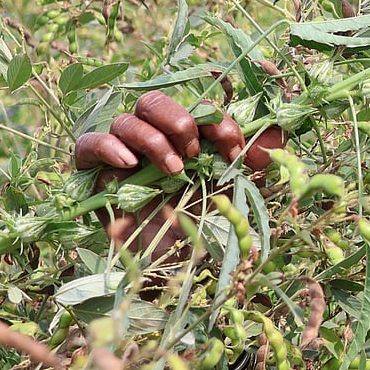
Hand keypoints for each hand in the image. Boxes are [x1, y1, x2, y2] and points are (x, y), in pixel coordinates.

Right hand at [72, 91, 281, 256]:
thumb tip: (281, 133)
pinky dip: (106, 146)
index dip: (217, 123)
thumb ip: (258, 159)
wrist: (179, 267)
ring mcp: (124, 157)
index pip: (195, 110)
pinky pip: (88, 146)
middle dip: (179, 122)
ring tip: (174, 171)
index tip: (234, 152)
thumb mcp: (240, 189)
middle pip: (153, 102)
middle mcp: (154, 142)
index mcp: (188, 140)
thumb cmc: (207, 227)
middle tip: (196, 155)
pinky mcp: (97, 177)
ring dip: (153, 140)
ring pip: (125, 121)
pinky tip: (128, 163)